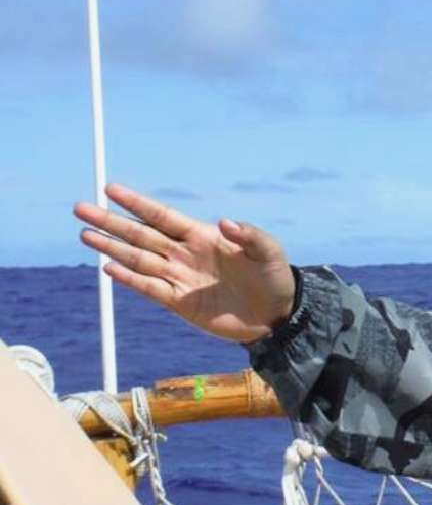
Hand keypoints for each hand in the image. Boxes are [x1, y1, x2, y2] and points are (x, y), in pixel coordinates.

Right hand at [74, 183, 296, 343]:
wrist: (276, 315)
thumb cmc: (274, 277)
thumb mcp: (269, 252)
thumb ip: (249, 235)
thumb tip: (225, 222)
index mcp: (202, 236)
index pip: (162, 216)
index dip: (137, 203)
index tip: (110, 189)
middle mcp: (184, 254)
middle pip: (140, 235)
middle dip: (111, 222)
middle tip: (81, 208)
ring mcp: (179, 277)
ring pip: (138, 260)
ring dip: (112, 247)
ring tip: (85, 234)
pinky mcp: (179, 303)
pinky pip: (149, 288)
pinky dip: (129, 279)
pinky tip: (108, 267)